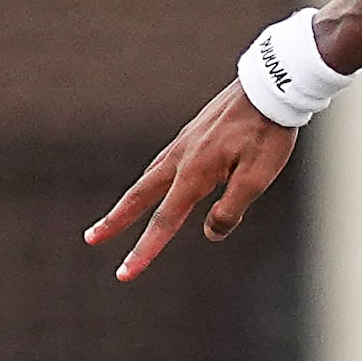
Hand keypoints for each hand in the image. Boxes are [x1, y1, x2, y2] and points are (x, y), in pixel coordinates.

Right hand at [86, 81, 297, 281]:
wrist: (270, 87)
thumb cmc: (267, 133)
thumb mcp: (257, 178)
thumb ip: (231, 209)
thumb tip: (210, 233)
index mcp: (194, 173)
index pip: (164, 221)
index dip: (144, 250)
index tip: (124, 273)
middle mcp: (180, 158)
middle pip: (140, 196)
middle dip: (115, 221)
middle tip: (91, 239)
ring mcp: (184, 143)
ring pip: (149, 178)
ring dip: (131, 200)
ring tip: (117, 217)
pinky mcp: (193, 134)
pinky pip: (164, 163)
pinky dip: (152, 181)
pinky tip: (158, 184)